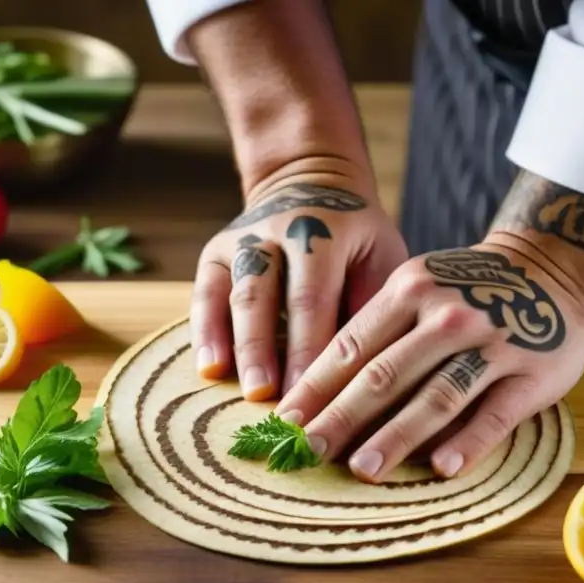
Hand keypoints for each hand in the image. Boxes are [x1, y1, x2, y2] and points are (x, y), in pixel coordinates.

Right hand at [191, 165, 407, 399]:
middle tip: (267, 398)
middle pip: (265, 294)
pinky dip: (204, 332)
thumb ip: (373, 303)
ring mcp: (241, 241)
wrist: (311, 182)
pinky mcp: (215, 254)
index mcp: (322, 231)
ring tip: (238, 387)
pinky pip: (204, 294)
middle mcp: (276, 231)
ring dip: (236, 344)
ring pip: (233, 293)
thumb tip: (366, 369)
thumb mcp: (380, 255)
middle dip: (264, 349)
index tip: (313, 394)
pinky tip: (207, 369)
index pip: (312, 295)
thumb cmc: (357, 240)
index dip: (309, 346)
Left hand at [273, 243, 583, 481]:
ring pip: (437, 396)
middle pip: (386, 374)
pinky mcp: (532, 372)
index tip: (286, 422)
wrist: (552, 267)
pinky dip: (468, 441)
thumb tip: (319, 391)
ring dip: (397, 435)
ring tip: (363, 469)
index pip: (353, 345)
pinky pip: (495, 412)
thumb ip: (378, 331)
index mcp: (409, 291)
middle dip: (342, 416)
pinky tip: (442, 468)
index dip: (317, 387)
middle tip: (309, 451)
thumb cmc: (466, 290)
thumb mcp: (417, 287)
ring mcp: (492, 343)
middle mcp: (447, 316)